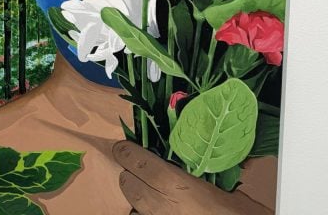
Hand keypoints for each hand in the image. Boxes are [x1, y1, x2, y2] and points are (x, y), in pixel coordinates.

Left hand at [113, 140, 271, 214]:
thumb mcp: (228, 191)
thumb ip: (209, 170)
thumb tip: (208, 150)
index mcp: (175, 186)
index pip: (134, 160)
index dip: (126, 151)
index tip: (124, 145)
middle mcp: (160, 206)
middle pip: (126, 183)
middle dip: (129, 173)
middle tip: (138, 168)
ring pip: (132, 206)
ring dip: (135, 197)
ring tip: (146, 191)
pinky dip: (144, 214)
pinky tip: (155, 211)